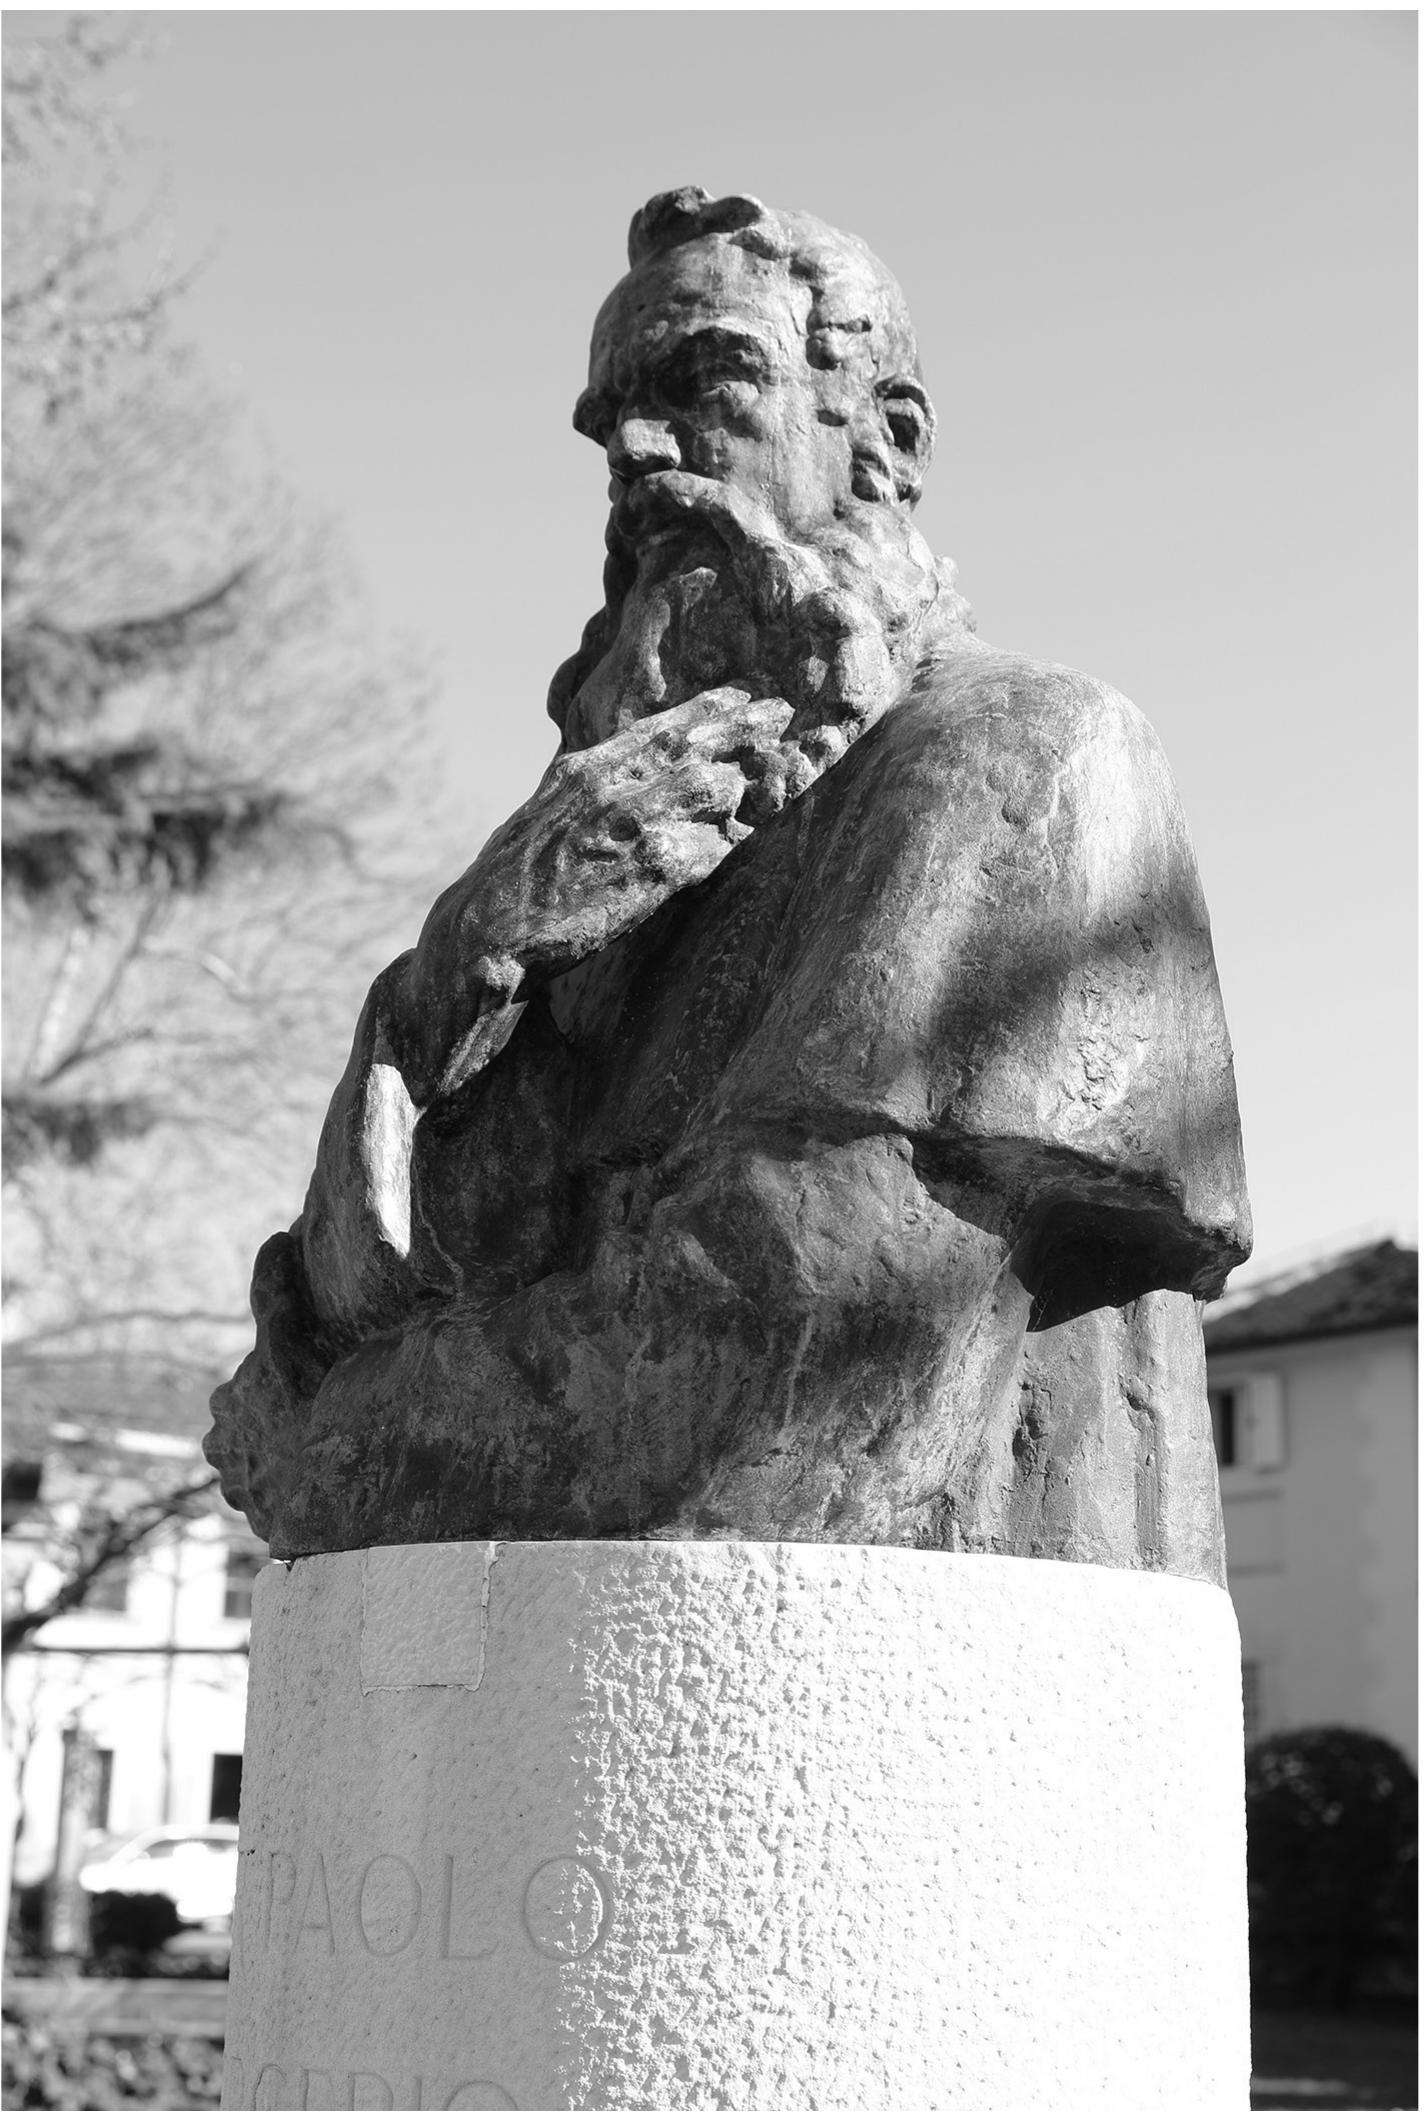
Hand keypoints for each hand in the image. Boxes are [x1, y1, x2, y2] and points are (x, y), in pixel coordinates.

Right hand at [395, 687, 794, 1101]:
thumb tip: (622, 780)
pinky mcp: (641, 874)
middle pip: (689, 746)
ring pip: (704, 786)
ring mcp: (625, 829)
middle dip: (739, 726)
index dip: (704, 710)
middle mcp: (606, 790)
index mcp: (583, 772)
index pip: (656, 729)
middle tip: (781, 710)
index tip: (741, 694)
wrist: (483, 932)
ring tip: (782, 763)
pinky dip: (729, 836)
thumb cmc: (516, 881)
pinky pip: (703, 848)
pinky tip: (750, 829)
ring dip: (744, 775)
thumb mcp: (549, 817)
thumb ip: (589, 794)